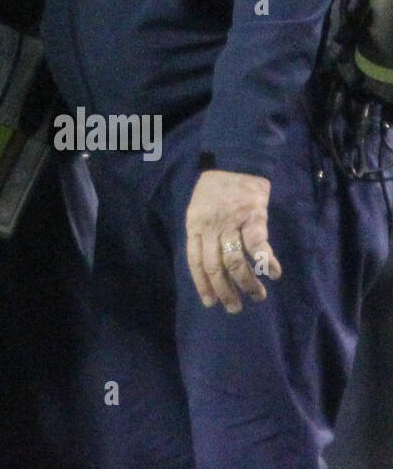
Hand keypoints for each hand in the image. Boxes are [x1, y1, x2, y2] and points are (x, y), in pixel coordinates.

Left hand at [185, 168, 280, 312]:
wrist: (235, 160)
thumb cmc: (215, 188)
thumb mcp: (199, 209)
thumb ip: (203, 233)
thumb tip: (209, 264)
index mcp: (195, 225)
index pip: (195, 262)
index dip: (203, 284)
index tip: (210, 303)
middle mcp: (210, 227)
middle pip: (215, 267)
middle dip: (225, 291)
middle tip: (235, 308)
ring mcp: (231, 222)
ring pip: (235, 261)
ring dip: (247, 283)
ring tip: (257, 296)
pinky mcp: (252, 216)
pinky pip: (258, 245)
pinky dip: (266, 263)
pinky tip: (274, 274)